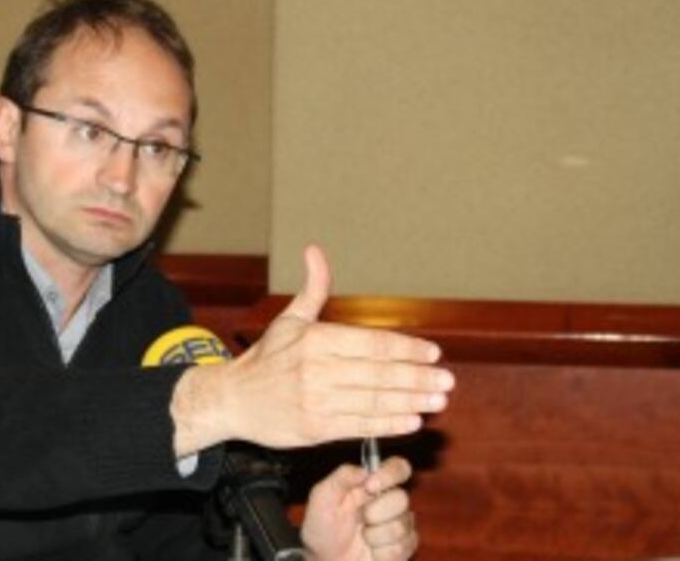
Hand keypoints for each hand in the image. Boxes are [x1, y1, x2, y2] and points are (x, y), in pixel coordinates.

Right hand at [171, 245, 452, 454]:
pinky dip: (389, 425)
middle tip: (447, 381)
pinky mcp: (316, 428)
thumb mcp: (288, 320)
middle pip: (380, 374)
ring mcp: (318, 401)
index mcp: (316, 339)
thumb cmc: (266, 359)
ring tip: (437, 400)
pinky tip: (412, 420)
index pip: (373, 344)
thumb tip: (315, 250)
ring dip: (411, 401)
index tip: (433, 354)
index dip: (408, 349)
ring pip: (375, 401)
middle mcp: (318, 370)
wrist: (232, 400)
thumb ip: (313, 288)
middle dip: (418, 378)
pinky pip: (361, 426)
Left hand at [301, 457, 417, 560]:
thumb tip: (365, 470)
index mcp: (372, 484)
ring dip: (375, 536)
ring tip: (363, 538)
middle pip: (402, 498)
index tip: (370, 486)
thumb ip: (341, 477)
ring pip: (402, 525)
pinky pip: (402, 548)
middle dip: (376, 512)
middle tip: (360, 520)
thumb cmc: (322, 529)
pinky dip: (381, 553)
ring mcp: (400, 525)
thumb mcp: (322, 499)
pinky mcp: (404, 548)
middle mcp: (390, 501)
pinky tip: (371, 552)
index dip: (390, 474)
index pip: (398, 468)